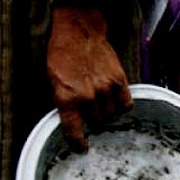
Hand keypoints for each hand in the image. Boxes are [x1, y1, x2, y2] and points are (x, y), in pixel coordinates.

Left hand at [48, 7, 132, 151]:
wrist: (80, 31)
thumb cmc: (63, 53)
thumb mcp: (53, 79)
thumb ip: (65, 100)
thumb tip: (74, 117)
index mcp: (67, 98)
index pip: (74, 130)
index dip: (78, 143)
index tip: (82, 147)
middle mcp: (87, 97)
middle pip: (97, 123)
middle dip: (95, 123)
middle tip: (94, 118)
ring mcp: (105, 89)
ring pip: (112, 115)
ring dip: (109, 114)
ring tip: (105, 108)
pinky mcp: (119, 80)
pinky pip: (126, 103)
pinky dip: (123, 106)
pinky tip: (118, 103)